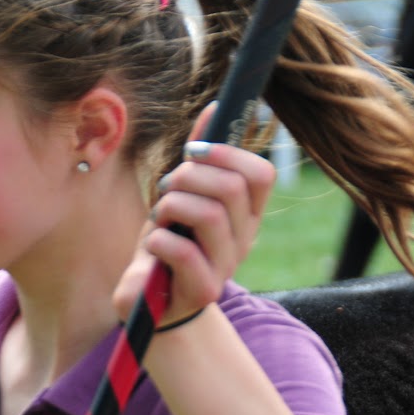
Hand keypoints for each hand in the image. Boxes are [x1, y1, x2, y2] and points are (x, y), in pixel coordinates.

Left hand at [112, 104, 274, 327]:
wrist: (153, 305)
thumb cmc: (167, 247)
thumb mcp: (181, 198)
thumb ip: (198, 160)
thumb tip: (214, 109)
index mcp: (246, 214)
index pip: (261, 173)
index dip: (226, 153)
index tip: (191, 153)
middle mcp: (244, 239)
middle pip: (232, 187)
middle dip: (188, 177)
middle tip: (165, 189)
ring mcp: (227, 266)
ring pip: (209, 214)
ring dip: (171, 206)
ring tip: (158, 218)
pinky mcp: (204, 290)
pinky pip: (183, 250)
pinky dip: (158, 239)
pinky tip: (152, 245)